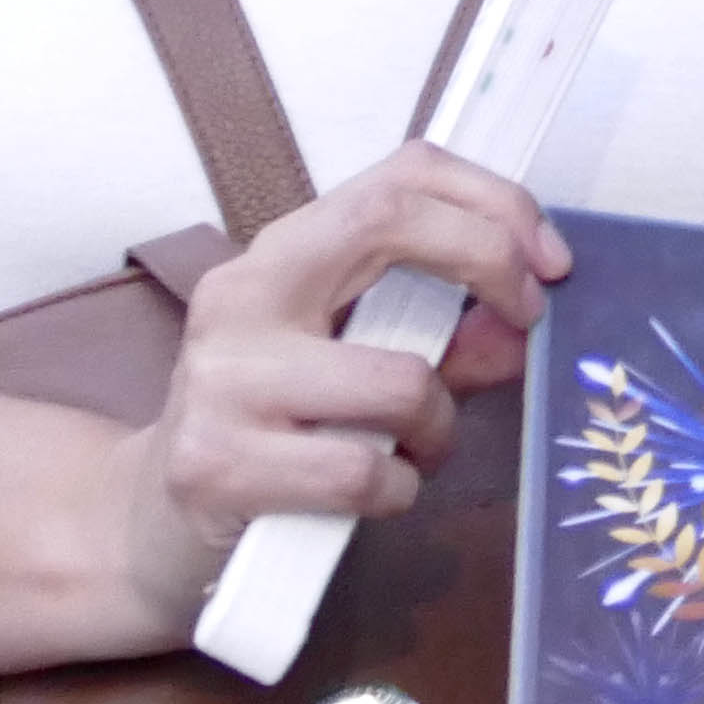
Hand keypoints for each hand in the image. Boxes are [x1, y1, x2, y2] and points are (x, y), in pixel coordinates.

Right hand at [118, 142, 564, 625]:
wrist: (153, 527)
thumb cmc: (275, 434)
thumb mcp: (362, 367)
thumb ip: (446, 340)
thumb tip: (523, 327)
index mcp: (279, 256)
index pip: (398, 176)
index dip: (493, 203)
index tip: (550, 263)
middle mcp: (241, 297)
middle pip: (390, 224)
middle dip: (490, 265)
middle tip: (527, 327)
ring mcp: (222, 380)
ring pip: (401, 378)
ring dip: (440, 424)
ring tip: (414, 447)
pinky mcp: (216, 466)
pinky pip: (364, 471)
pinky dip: (399, 488)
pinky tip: (372, 492)